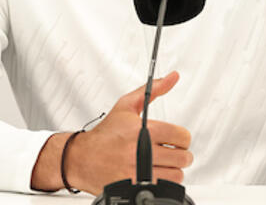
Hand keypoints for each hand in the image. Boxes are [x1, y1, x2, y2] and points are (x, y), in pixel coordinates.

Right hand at [66, 70, 191, 194]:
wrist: (83, 158)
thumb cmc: (106, 133)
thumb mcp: (127, 105)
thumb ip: (153, 89)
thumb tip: (173, 76)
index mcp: (144, 130)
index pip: (181, 136)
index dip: (181, 136)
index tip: (175, 138)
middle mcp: (143, 152)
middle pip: (183, 157)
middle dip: (179, 153)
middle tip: (169, 150)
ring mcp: (140, 173)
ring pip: (177, 175)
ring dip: (173, 169)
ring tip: (161, 162)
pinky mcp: (137, 188)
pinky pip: (165, 189)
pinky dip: (164, 183)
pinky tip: (154, 174)